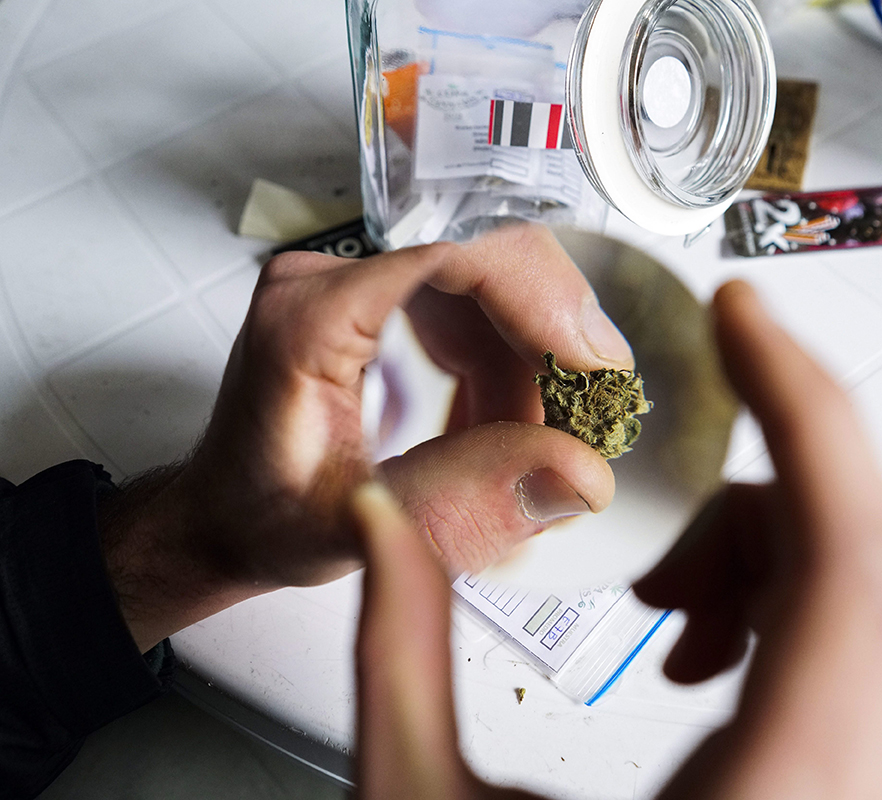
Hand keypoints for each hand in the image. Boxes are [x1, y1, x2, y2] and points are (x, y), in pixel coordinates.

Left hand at [100, 224, 628, 650]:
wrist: (227, 518)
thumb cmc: (266, 520)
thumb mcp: (368, 525)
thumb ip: (471, 497)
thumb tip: (584, 475)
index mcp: (307, 319)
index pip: (448, 257)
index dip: (537, 297)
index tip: (594, 363)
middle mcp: (326, 280)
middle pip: (479, 262)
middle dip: (546, 339)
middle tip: (589, 413)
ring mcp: (352, 283)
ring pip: (486, 290)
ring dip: (527, 366)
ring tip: (532, 443)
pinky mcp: (375, 299)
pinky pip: (470, 310)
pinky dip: (504, 368)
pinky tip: (500, 425)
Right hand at [351, 280, 881, 798]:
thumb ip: (399, 649)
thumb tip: (376, 510)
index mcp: (785, 793)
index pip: (846, 555)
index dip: (806, 406)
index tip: (746, 314)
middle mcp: (870, 796)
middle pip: (868, 560)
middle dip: (771, 469)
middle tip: (699, 416)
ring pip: (871, 606)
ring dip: (766, 557)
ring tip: (667, 609)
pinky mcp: (870, 799)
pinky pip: (865, 656)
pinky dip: (788, 612)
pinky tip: (701, 657)